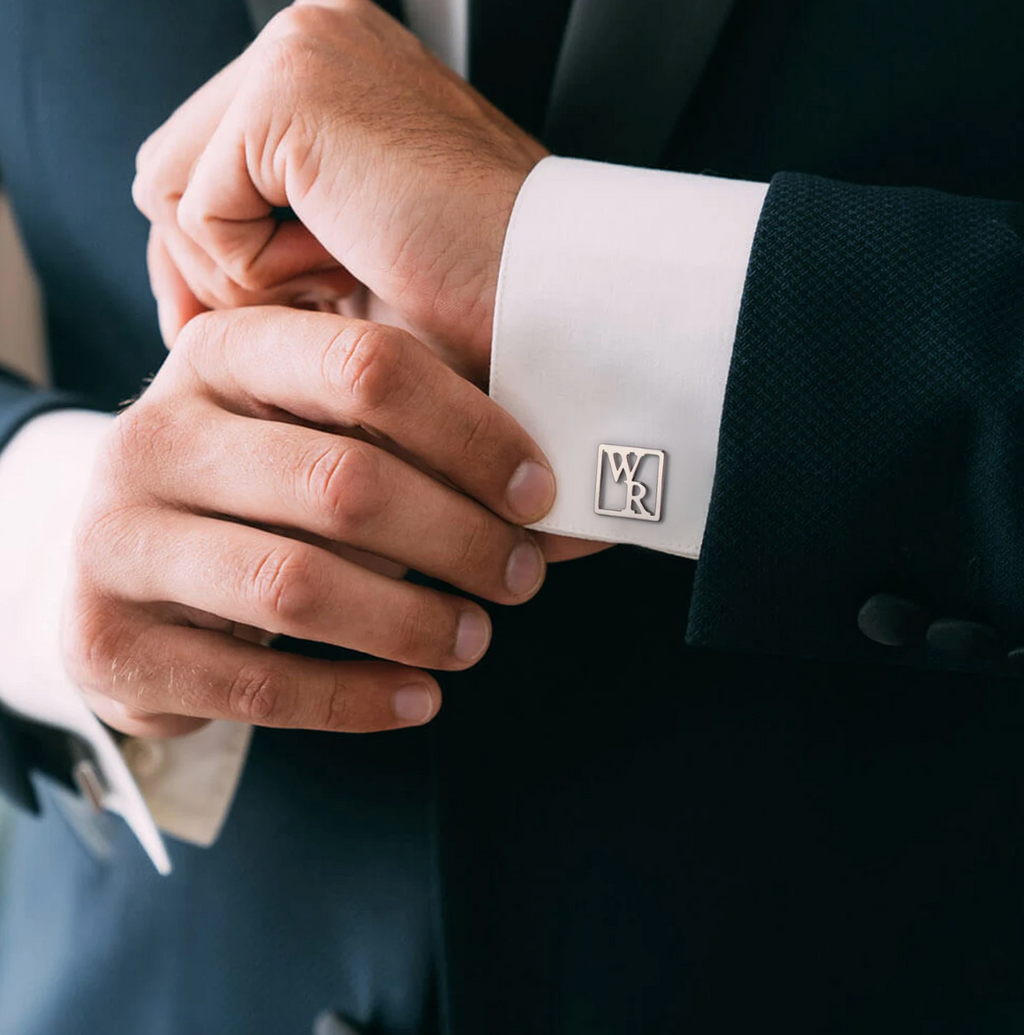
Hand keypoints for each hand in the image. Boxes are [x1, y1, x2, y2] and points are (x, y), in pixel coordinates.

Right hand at [62, 307, 555, 737]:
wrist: (130, 563)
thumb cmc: (260, 487)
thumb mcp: (322, 433)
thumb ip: (425, 448)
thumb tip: (562, 514)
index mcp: (223, 355)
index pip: (367, 367)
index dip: (472, 434)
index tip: (537, 495)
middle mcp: (154, 437)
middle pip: (341, 484)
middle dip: (458, 539)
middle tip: (520, 577)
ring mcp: (116, 542)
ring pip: (297, 588)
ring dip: (413, 623)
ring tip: (474, 638)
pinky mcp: (109, 642)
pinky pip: (257, 687)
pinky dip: (356, 701)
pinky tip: (416, 698)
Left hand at [133, 0, 547, 381]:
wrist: (552, 293)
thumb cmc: (479, 296)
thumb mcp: (355, 266)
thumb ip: (272, 246)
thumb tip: (182, 292)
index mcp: (340, 74)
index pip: (210, 161)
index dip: (212, 260)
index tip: (248, 326)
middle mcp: (315, 40)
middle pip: (175, 172)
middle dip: (213, 271)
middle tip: (302, 311)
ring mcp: (300, 51)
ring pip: (170, 193)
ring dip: (243, 276)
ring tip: (340, 282)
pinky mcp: (287, 91)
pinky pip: (194, 209)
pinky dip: (254, 271)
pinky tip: (342, 267)